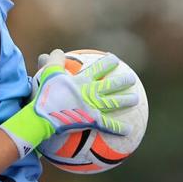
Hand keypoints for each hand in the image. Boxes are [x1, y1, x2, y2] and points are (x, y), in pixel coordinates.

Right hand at [0, 51, 136, 155]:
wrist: (45, 115)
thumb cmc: (46, 95)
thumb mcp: (48, 74)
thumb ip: (54, 61)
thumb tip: (57, 51)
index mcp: (82, 80)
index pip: (98, 68)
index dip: (107, 63)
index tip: (115, 60)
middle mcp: (91, 92)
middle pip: (111, 85)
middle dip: (122, 81)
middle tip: (132, 79)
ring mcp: (93, 107)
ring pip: (113, 102)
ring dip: (126, 100)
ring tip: (136, 99)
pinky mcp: (92, 121)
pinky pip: (108, 125)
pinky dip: (118, 128)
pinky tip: (129, 130)